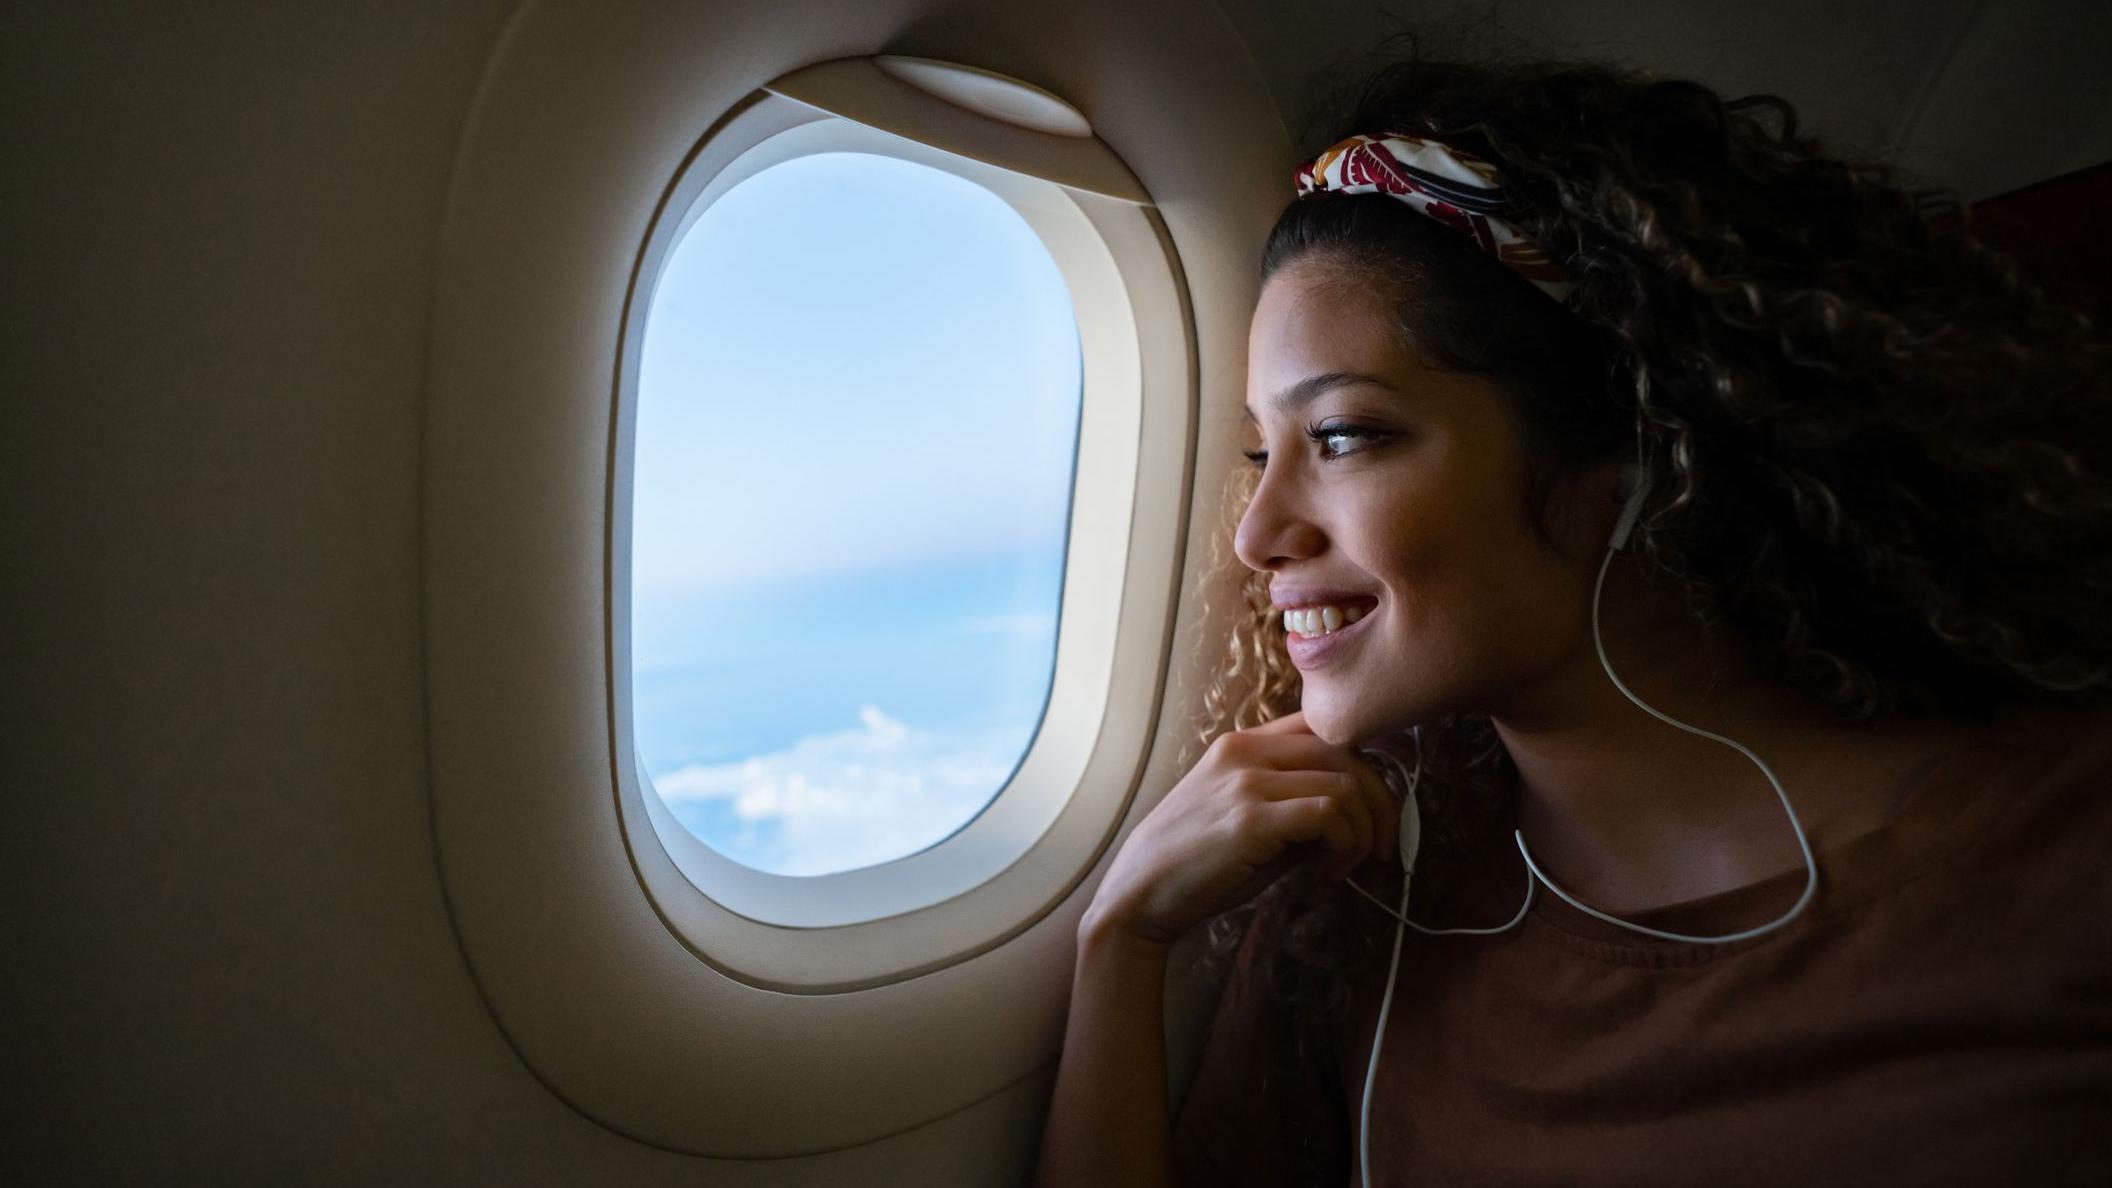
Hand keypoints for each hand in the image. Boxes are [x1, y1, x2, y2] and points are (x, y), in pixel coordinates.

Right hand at [1086, 712, 1399, 946]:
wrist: (1139, 896)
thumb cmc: (1194, 867)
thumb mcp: (1245, 819)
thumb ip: (1294, 804)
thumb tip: (1358, 815)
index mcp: (1242, 744)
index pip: (1324, 729)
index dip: (1363, 768)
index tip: (1373, 812)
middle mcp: (1245, 751)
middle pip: (1346, 753)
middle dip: (1378, 804)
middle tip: (1380, 849)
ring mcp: (1246, 781)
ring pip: (1345, 785)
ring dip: (1362, 834)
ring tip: (1343, 869)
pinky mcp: (1251, 818)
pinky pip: (1329, 814)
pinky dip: (1345, 846)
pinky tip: (1328, 874)